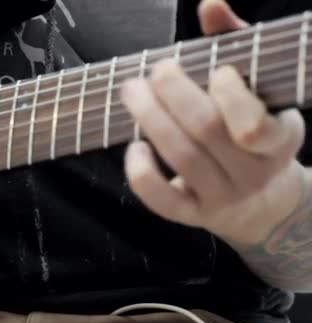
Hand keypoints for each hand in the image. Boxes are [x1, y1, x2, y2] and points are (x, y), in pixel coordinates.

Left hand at [121, 0, 306, 244]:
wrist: (262, 202)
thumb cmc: (253, 131)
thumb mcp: (257, 91)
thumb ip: (235, 45)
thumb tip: (210, 4)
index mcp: (278, 140)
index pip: (254, 125)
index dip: (232, 96)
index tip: (217, 70)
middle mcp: (253, 173)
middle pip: (206, 132)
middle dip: (174, 94)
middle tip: (155, 71)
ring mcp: (223, 197)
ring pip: (183, 160)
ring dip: (150, 120)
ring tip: (132, 92)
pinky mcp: (193, 215)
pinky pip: (164, 202)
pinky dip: (142, 175)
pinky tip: (133, 148)